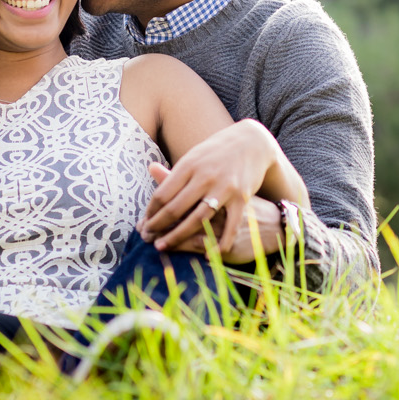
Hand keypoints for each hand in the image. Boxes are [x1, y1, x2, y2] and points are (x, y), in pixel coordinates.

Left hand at [140, 119, 282, 252]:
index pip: (163, 193)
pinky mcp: (241, 199)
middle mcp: (205, 176)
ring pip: (196, 220)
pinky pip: (229, 228)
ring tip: (161, 246)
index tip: (144, 221)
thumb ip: (175, 169)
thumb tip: (150, 168)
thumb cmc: (219, 153)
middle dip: (157, 226)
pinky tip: (205, 256)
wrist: (254, 143)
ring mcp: (224, 188)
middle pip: (175, 208)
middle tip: (145, 237)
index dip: (151, 210)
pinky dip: (218, 244)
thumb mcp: (195, 157)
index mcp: (190, 165)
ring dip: (177, 236)